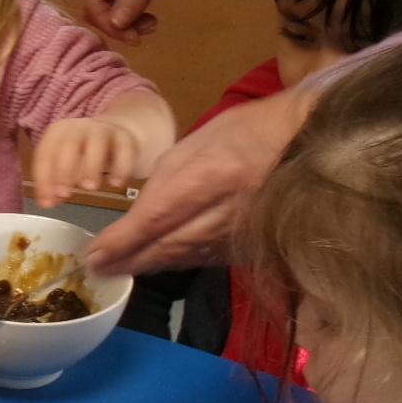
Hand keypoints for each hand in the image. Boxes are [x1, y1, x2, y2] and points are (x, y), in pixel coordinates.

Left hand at [32, 93, 173, 208]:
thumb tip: (48, 202)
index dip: (44, 179)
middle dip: (64, 171)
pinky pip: (125, 150)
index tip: (47, 202)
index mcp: (59, 132)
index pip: (46, 154)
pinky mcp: (126, 137)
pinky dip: (120, 167)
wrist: (118, 135)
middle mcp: (80, 128)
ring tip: (90, 189)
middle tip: (65, 195)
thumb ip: (57, 184)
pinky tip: (116, 184)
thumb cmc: (85, 153)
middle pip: (69, 144)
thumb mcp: (67, 166)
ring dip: (91, 166)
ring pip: (97, 143)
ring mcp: (104, 130)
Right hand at [80, 0, 207, 42]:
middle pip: (92, 6)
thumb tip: (116, 24)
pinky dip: (123, 11)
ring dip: (121, 21)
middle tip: (147, 31)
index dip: (110, 25)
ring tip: (150, 23)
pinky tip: (144, 14)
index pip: (93, 2)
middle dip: (117, 25)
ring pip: (98, 6)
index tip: (136, 38)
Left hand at [85, 90, 312, 275]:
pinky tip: (158, 263)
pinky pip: (204, 259)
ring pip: (184, 258)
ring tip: (119, 269)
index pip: (156, 219)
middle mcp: (225, 212)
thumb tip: (136, 220)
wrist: (306, 141)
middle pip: (167, 246)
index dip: (123, 242)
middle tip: (98, 270)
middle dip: (129, 260)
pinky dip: (177, 262)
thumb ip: (163, 183)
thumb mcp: (194, 145)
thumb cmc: (244, 132)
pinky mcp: (251, 245)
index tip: (95, 254)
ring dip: (149, 265)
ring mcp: (241, 233)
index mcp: (209, 177)